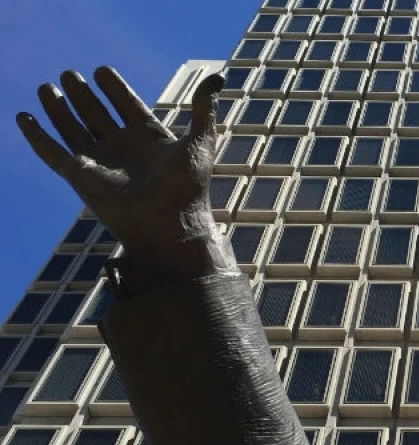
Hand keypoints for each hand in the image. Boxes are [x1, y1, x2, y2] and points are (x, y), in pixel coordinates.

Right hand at [16, 67, 236, 286]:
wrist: (170, 223)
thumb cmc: (188, 187)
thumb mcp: (200, 141)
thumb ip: (204, 109)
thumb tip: (219, 77)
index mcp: (149, 139)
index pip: (127, 106)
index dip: (115, 89)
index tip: (103, 72)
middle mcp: (122, 148)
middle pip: (97, 115)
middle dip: (83, 95)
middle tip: (70, 75)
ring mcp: (100, 162)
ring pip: (72, 129)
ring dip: (58, 109)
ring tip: (47, 87)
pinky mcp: (80, 176)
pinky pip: (51, 152)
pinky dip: (36, 136)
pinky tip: (24, 117)